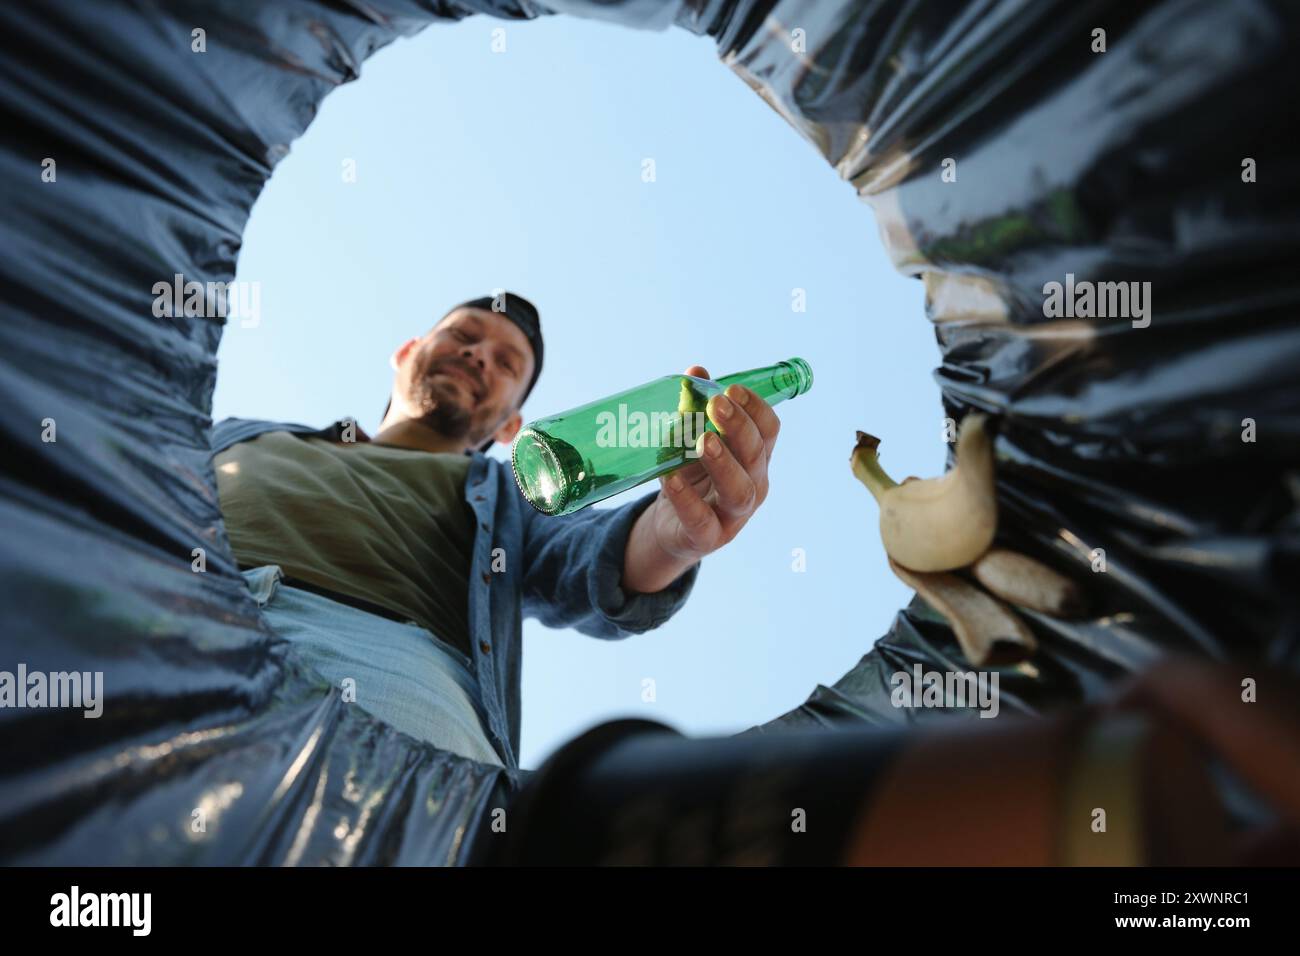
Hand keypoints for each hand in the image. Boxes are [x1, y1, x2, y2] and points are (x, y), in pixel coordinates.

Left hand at [647, 364, 779, 563]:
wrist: (672, 527)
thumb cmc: (691, 476)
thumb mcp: (692, 440)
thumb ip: (694, 408)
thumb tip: (695, 372)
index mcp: (755, 458)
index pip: (769, 431)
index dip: (755, 409)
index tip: (732, 389)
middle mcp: (753, 485)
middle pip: (756, 456)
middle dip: (739, 428)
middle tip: (717, 405)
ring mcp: (733, 515)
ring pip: (739, 491)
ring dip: (723, 463)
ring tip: (703, 441)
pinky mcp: (708, 536)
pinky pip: (701, 520)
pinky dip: (687, 499)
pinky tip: (673, 478)